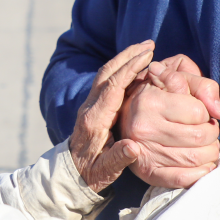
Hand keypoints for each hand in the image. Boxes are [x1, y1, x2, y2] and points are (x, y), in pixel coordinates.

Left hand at [69, 41, 153, 192]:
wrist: (70, 174)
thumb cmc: (90, 174)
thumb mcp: (105, 171)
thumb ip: (118, 159)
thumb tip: (134, 148)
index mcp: (94, 120)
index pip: (112, 87)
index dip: (130, 70)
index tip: (147, 57)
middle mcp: (90, 107)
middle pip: (107, 73)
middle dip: (128, 56)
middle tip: (149, 44)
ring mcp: (90, 104)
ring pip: (106, 73)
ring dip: (125, 59)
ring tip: (145, 49)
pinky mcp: (94, 105)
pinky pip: (108, 80)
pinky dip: (122, 69)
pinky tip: (137, 66)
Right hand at [118, 54, 219, 187]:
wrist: (126, 110)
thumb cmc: (160, 90)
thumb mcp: (179, 74)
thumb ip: (203, 86)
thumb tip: (219, 112)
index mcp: (150, 100)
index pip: (198, 112)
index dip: (206, 112)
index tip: (200, 112)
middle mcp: (143, 127)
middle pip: (199, 137)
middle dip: (211, 134)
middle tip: (206, 129)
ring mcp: (144, 151)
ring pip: (195, 159)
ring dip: (210, 153)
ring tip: (206, 145)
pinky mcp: (147, 172)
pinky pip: (182, 179)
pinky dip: (199, 173)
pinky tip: (203, 164)